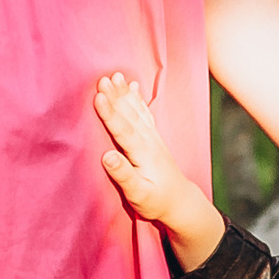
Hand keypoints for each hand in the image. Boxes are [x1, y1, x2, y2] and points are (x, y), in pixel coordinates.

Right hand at [94, 71, 225, 266]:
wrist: (180, 201)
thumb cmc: (156, 202)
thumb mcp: (138, 195)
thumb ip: (123, 175)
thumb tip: (106, 156)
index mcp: (143, 154)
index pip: (123, 130)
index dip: (110, 113)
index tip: (98, 96)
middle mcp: (149, 142)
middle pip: (129, 115)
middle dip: (115, 96)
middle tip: (102, 78)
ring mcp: (152, 138)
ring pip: (136, 111)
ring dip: (124, 93)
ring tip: (115, 76)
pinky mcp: (153, 138)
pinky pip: (144, 113)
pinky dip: (138, 99)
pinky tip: (133, 86)